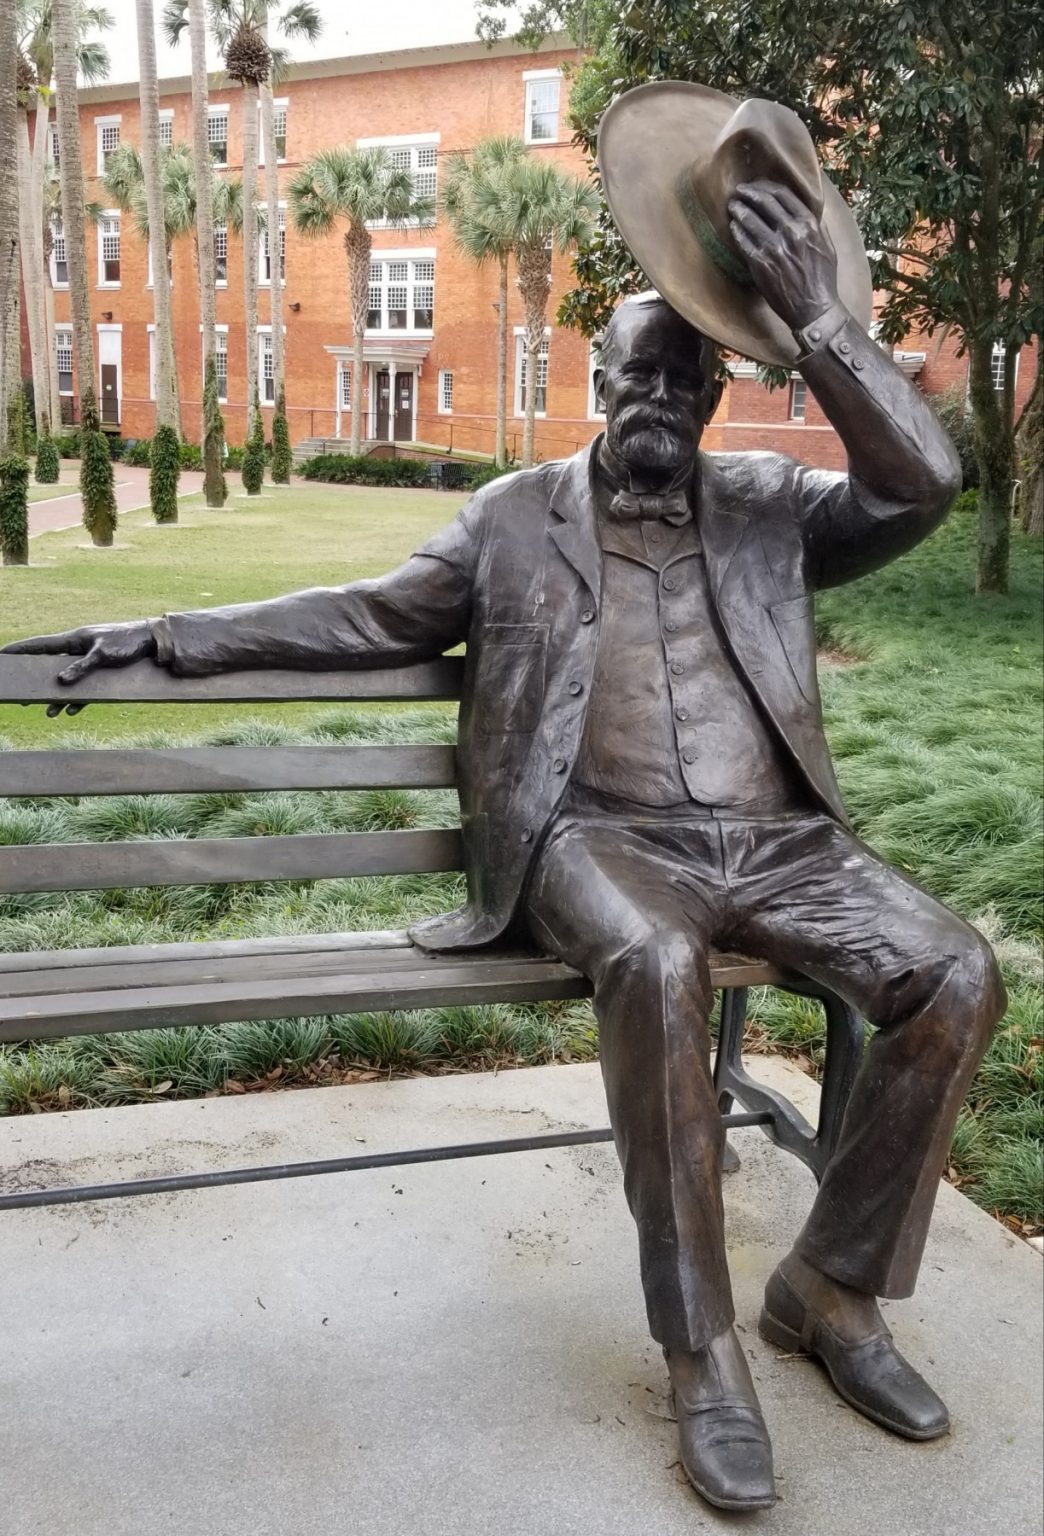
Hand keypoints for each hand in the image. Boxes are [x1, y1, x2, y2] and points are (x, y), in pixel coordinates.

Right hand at [2, 621, 156, 715]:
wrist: (150, 643)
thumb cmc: (126, 642)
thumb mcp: (102, 655)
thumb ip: (81, 668)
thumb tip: (60, 682)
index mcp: (72, 640)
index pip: (39, 645)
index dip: (19, 649)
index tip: (1, 653)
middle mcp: (76, 651)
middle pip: (48, 667)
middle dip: (35, 681)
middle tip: (21, 695)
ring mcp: (86, 662)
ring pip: (65, 682)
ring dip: (57, 698)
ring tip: (49, 713)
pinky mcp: (98, 672)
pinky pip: (82, 688)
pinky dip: (77, 700)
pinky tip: (70, 711)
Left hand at [728, 180, 839, 331]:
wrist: (814, 309)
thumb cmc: (822, 280)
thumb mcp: (827, 247)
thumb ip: (817, 226)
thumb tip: (808, 210)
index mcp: (808, 224)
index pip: (783, 195)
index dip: (766, 187)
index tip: (756, 186)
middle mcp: (791, 232)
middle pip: (764, 202)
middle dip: (749, 193)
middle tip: (739, 191)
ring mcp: (774, 248)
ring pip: (750, 220)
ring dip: (739, 210)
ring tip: (732, 206)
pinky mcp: (761, 264)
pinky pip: (744, 242)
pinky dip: (737, 232)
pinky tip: (733, 227)